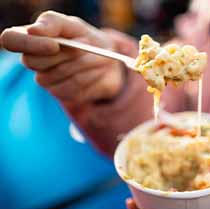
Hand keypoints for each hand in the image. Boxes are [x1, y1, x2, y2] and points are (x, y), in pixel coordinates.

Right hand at [0, 11, 125, 104]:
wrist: (108, 60)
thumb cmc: (85, 39)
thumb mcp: (73, 25)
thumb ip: (54, 23)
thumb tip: (35, 30)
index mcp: (30, 39)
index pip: (10, 40)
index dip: (29, 44)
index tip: (54, 45)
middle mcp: (33, 61)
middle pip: (33, 61)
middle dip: (64, 53)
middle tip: (86, 45)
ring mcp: (46, 80)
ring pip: (58, 74)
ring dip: (84, 63)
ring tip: (98, 56)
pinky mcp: (62, 94)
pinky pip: (73, 87)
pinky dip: (90, 76)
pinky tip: (97, 70)